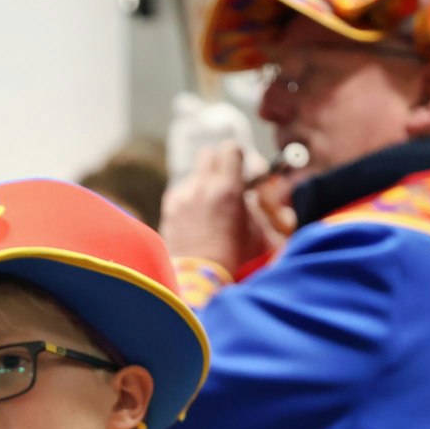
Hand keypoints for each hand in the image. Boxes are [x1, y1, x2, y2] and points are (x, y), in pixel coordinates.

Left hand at [162, 143, 286, 274]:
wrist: (200, 280)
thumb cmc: (235, 259)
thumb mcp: (260, 231)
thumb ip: (261, 206)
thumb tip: (257, 192)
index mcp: (228, 189)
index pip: (231, 148)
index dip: (239, 156)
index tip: (243, 170)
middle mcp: (201, 187)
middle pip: (208, 154)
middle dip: (219, 164)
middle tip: (227, 181)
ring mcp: (182, 197)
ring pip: (194, 175)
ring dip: (204, 184)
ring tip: (212, 207)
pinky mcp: (168, 209)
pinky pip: (181, 193)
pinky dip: (189, 200)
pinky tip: (196, 219)